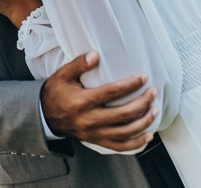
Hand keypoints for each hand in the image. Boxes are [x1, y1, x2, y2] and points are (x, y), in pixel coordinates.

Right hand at [41, 51, 157, 151]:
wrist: (45, 115)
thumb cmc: (56, 92)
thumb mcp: (62, 74)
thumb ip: (78, 64)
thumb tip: (96, 54)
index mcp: (81, 101)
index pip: (111, 92)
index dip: (130, 85)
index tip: (143, 77)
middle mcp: (89, 120)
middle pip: (123, 114)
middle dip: (142, 103)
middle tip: (152, 93)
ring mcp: (93, 133)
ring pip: (125, 133)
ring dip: (143, 122)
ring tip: (155, 110)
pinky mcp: (96, 141)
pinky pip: (119, 147)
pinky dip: (136, 143)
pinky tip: (148, 136)